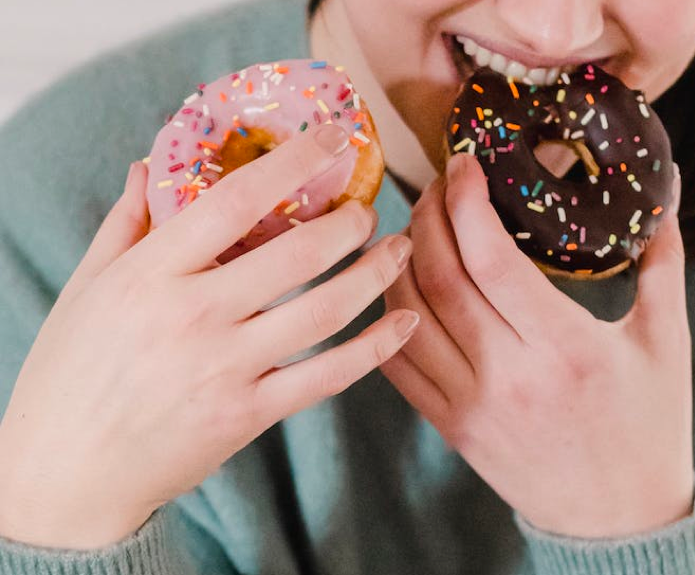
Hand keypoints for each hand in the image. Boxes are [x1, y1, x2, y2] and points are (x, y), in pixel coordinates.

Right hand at [0, 124, 417, 548]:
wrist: (66, 475)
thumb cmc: (70, 375)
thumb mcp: (87, 289)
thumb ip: (125, 223)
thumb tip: (146, 164)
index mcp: (150, 275)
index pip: (232, 201)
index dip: (291, 162)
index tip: (330, 138)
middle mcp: (193, 316)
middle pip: (296, 255)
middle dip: (349, 224)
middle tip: (370, 210)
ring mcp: (225, 369)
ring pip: (323, 311)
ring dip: (373, 275)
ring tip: (399, 250)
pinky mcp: (248, 415)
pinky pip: (327, 376)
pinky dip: (374, 348)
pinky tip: (405, 322)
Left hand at [381, 153, 690, 538]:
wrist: (618, 518)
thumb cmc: (648, 425)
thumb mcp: (666, 339)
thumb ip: (662, 258)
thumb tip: (666, 190)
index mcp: (565, 348)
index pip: (491, 258)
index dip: (467, 199)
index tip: (464, 162)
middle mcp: (508, 376)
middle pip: (440, 275)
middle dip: (429, 214)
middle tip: (439, 183)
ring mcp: (470, 405)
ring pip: (407, 315)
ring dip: (401, 259)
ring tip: (417, 224)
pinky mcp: (450, 426)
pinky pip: (397, 363)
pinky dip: (390, 315)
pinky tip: (403, 284)